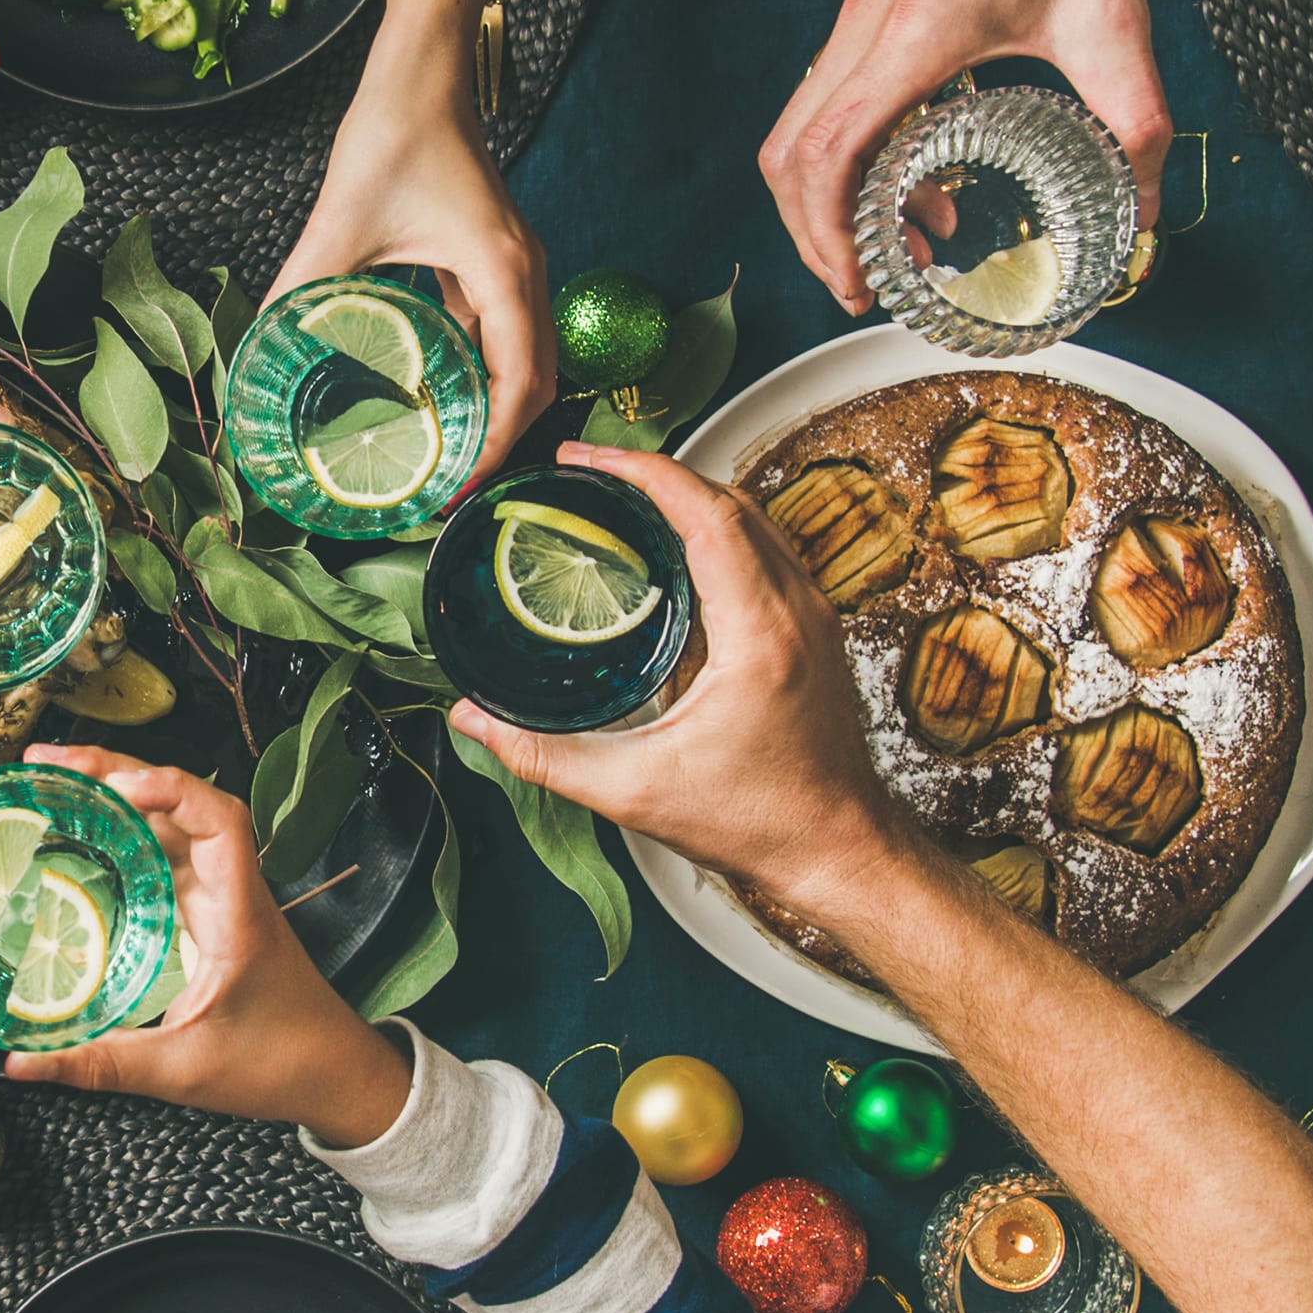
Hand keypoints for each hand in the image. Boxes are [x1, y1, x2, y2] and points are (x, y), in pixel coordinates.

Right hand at [3, 746, 412, 1147]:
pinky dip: (123, 836)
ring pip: (169, 825)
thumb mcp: (184, 1072)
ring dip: (116, 796)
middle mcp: (229, 893)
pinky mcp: (208, 914)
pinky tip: (80, 837)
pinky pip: (163, 858)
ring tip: (52, 781)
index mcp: (238, 914)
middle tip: (45, 764)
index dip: (171, 789)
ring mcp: (220, 899)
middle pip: (180, 806)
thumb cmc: (278, 1065)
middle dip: (114, 773)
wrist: (333, 1075)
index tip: (116, 785)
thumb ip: (101, 1065)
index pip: (219, 822)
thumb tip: (21, 1064)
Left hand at [272, 76, 555, 485]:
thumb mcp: (340, 223)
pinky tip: (432, 394)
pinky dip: (478, 372)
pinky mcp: (493, 259)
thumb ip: (302, 289)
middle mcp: (523, 275)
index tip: (455, 487)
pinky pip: (499, 332)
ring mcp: (513, 267)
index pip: (520, 385)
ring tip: (443, 454)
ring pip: (522, 360)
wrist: (421, 74)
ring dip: (493, 410)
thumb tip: (261, 353)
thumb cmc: (394, 134)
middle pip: (535, 384)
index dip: (495, 445)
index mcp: (503, 273)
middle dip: (499, 442)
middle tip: (447, 488)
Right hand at [450, 445, 917, 912]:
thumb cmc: (755, 824)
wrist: (837, 852)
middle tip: (589, 472)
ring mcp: (817, 617)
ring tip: (624, 499)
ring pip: (755, 520)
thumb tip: (475, 720)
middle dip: (658, 474)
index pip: (708, 514)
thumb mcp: (635, 791)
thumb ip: (545, 755)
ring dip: (692, 497)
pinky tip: (675, 549)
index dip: (643, 472)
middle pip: (730, 502)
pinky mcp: (817, 633)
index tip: (586, 459)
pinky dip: (719, 529)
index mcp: (761, 634)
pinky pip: (768, 551)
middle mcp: (799, 611)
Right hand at [758, 0, 1171, 313]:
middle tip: (868, 287)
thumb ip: (1137, 120)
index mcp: (917, 33)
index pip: (831, 148)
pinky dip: (848, 161)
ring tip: (896, 246)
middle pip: (790, 154)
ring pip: (797, 131)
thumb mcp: (1115, 21)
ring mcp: (858, 21)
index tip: (859, 279)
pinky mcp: (867, 16)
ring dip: (827, 201)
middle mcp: (867, 29)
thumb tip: (1148, 209)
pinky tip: (919, 184)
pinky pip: (827, 104)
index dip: (829, 228)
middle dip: (815, 235)